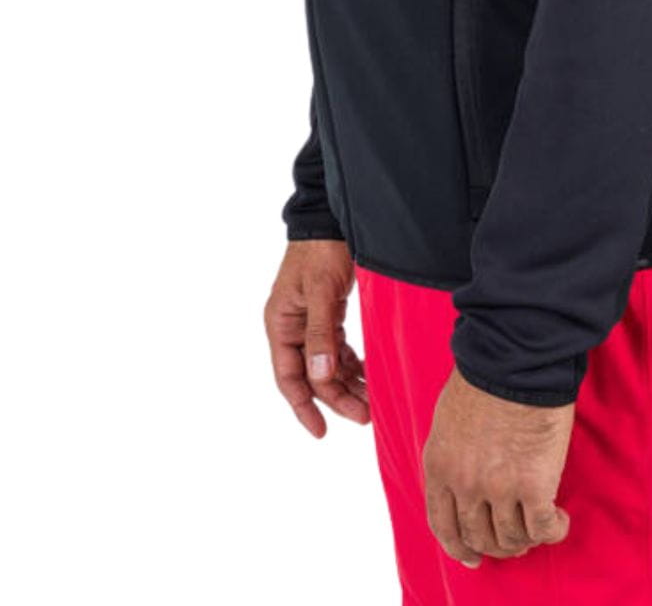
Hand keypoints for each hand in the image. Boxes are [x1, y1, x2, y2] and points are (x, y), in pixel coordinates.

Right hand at [263, 239, 369, 437]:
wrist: (331, 219)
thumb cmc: (321, 251)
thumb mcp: (319, 290)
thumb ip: (320, 334)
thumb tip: (319, 376)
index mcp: (280, 324)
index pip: (288, 377)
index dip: (303, 407)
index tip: (321, 431)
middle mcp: (291, 327)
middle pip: (312, 376)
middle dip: (336, 398)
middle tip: (365, 416)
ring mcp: (309, 322)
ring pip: (326, 366)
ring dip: (347, 384)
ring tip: (371, 402)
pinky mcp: (326, 315)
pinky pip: (337, 350)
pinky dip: (351, 364)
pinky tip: (368, 375)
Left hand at [421, 366, 573, 567]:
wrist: (514, 356)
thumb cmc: (484, 374)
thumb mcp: (448, 418)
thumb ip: (452, 453)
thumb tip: (464, 476)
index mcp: (439, 465)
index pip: (443, 524)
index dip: (458, 547)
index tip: (471, 557)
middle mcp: (465, 484)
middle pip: (478, 537)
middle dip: (496, 545)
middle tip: (513, 543)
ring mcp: (498, 487)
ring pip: (511, 538)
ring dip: (526, 540)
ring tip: (539, 526)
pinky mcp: (534, 485)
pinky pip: (542, 528)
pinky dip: (553, 531)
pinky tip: (559, 521)